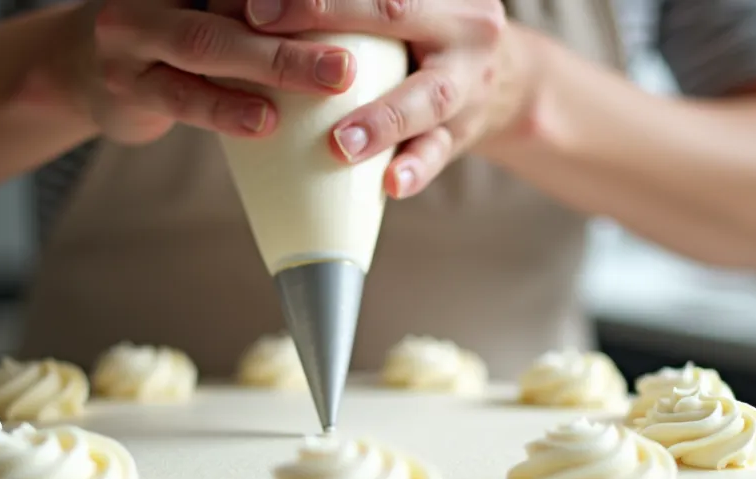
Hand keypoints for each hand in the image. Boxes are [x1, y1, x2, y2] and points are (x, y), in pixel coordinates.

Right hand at [42, 0, 358, 143]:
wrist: (76, 72)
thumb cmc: (169, 36)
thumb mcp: (204, 7)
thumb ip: (255, 13)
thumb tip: (340, 14)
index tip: (348, 4)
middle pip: (232, 2)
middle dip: (296, 22)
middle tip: (352, 51)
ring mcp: (131, 34)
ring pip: (207, 45)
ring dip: (274, 64)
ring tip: (330, 79)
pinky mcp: (125, 85)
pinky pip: (182, 98)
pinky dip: (227, 109)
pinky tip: (264, 121)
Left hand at [235, 0, 522, 197]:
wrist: (504, 81)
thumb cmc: (421, 40)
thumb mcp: (398, 13)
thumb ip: (348, 13)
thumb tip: (251, 7)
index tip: (257, 7)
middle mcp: (462, 24)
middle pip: (397, 14)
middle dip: (332, 22)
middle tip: (271, 49)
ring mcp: (467, 83)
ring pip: (427, 99)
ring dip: (380, 121)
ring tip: (339, 145)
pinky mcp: (464, 132)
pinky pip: (440, 152)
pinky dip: (415, 169)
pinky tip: (392, 183)